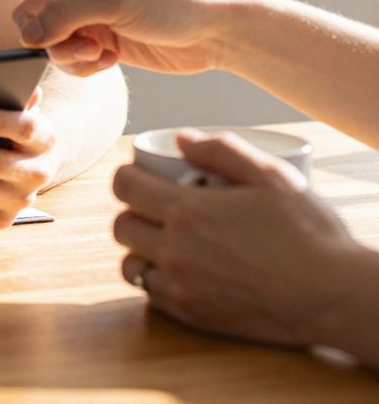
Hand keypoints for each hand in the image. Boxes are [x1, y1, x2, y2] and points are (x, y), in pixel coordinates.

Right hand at [0, 0, 237, 76]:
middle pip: (25, 15)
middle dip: (48, 35)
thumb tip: (30, 37)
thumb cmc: (173, 1)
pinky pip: (65, 58)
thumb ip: (64, 16)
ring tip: (105, 49)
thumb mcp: (114, 3)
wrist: (214, 30)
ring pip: (43, 42)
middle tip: (87, 39)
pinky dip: (84, 64)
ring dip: (70, 54)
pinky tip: (112, 58)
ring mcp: (82, 12)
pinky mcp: (94, 38)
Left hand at [113, 129, 363, 347]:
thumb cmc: (308, 234)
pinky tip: (181, 270)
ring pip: (130, 264)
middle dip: (133, 210)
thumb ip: (223, 150)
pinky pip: (151, 294)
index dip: (128, 176)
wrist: (333, 297)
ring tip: (166, 240)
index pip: (124, 187)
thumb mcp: (272, 177)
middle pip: (121, 225)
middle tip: (156, 207)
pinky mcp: (192, 315)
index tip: (141, 176)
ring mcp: (180, 287)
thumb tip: (182, 139)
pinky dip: (157, 279)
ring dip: (140, 249)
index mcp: (188, 212)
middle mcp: (175, 251)